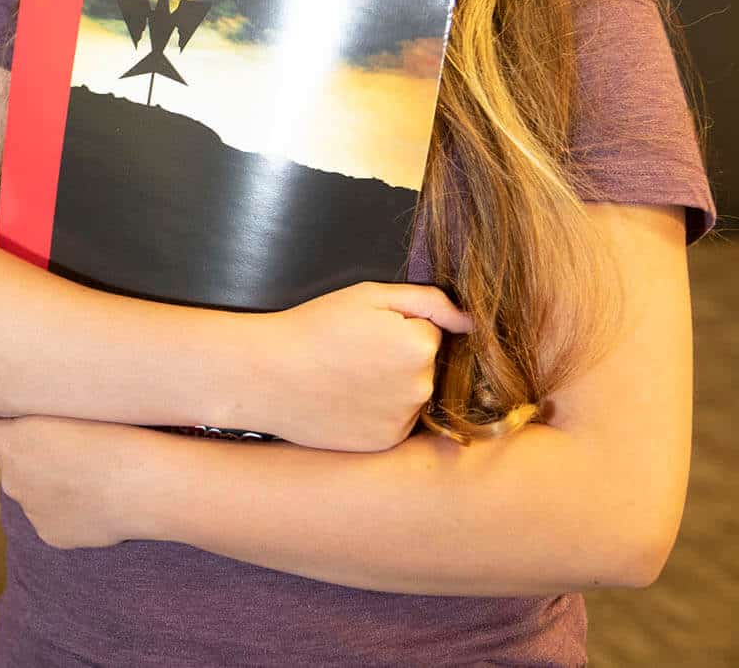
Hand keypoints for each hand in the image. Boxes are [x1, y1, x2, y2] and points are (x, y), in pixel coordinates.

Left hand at [0, 405, 156, 548]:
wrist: (148, 483)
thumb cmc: (118, 430)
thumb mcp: (70, 404)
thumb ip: (36, 410)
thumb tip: (21, 412)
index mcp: (11, 443)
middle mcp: (13, 480)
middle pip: (10, 459)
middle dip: (30, 450)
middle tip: (71, 438)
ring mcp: (32, 511)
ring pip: (35, 488)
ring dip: (54, 478)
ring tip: (97, 467)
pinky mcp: (53, 535)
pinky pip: (54, 514)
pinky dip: (71, 506)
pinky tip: (101, 496)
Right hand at [244, 282, 472, 451]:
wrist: (266, 375)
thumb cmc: (313, 328)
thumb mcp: (368, 295)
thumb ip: (428, 301)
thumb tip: (472, 320)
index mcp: (420, 346)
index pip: (429, 333)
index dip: (396, 327)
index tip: (363, 330)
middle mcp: (421, 387)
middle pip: (424, 366)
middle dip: (397, 358)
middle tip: (351, 353)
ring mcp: (403, 420)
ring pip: (410, 395)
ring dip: (390, 386)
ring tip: (345, 377)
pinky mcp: (385, 443)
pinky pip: (395, 421)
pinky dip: (377, 412)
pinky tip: (346, 401)